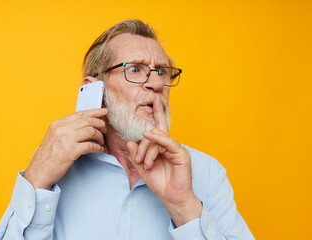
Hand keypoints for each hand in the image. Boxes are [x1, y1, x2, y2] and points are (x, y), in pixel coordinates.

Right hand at [23, 108, 107, 189]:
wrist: (38, 172)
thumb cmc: (47, 157)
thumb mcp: (53, 137)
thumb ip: (66, 129)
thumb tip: (83, 125)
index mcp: (57, 124)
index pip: (79, 113)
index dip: (94, 112)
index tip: (103, 112)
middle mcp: (61, 129)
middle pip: (88, 120)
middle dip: (100, 124)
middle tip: (105, 129)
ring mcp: (66, 140)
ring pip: (91, 131)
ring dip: (100, 136)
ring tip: (101, 141)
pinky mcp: (71, 151)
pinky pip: (91, 145)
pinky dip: (98, 148)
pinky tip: (99, 150)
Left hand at [127, 96, 201, 226]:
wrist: (172, 198)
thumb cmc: (160, 184)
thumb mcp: (143, 169)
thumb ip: (136, 156)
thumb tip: (130, 142)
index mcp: (162, 147)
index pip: (159, 127)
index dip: (158, 113)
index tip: (156, 99)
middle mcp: (170, 145)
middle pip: (159, 130)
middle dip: (147, 136)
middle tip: (139, 159)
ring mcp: (176, 148)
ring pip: (159, 139)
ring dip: (148, 150)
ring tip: (145, 164)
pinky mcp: (182, 154)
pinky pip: (168, 142)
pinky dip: (158, 140)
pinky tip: (149, 137)